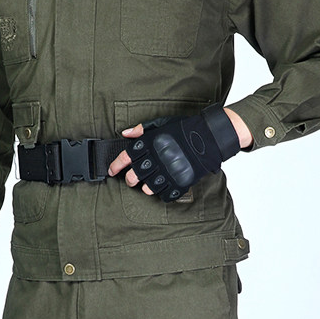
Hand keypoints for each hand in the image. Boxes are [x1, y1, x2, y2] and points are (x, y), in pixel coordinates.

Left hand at [108, 105, 247, 201]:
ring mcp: (167, 172)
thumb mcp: (160, 124)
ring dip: (144, 187)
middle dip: (129, 179)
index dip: (115, 165)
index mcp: (148, 145)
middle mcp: (155, 160)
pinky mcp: (179, 182)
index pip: (125, 157)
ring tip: (148, 184)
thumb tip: (124, 133)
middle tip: (131, 179)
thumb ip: (140, 130)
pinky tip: (162, 189)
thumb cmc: (183, 128)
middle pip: (133, 177)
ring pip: (147, 188)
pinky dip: (162, 194)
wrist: (208, 136)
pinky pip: (165, 194)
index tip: (111, 171)